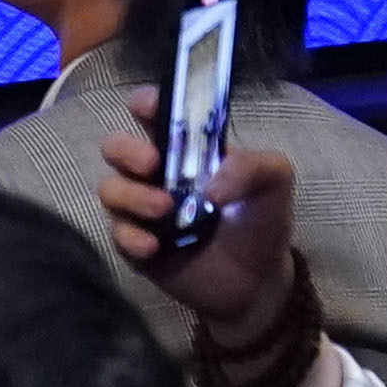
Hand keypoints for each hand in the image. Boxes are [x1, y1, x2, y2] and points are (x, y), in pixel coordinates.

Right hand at [100, 86, 298, 337]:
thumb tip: (210, 185)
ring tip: (164, 210)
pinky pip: (115, 233)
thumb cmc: (262, 223)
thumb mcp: (276, 183)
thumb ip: (254, 166)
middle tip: (152, 165)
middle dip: (126, 150)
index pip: (155, 115)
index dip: (146, 104)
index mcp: (186, 151)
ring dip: (131, 196)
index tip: (147, 107)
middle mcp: (157, 175)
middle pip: (115, 147)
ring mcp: (142, 210)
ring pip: (110, 189)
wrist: (258, 283)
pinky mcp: (135, 245)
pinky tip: (153, 246)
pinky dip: (129, 236)